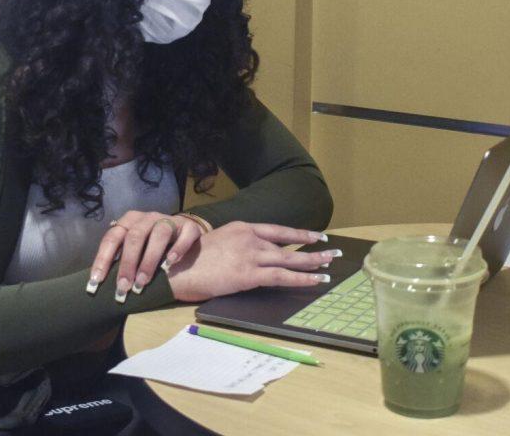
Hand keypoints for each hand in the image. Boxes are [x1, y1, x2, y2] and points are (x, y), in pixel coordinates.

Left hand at [87, 211, 204, 301]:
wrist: (184, 235)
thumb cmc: (151, 245)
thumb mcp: (134, 249)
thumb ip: (121, 259)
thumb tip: (101, 283)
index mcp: (129, 222)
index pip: (112, 237)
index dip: (103, 259)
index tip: (97, 281)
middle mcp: (147, 218)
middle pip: (135, 237)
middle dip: (127, 263)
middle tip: (124, 287)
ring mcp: (169, 220)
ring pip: (159, 234)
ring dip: (149, 259)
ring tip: (143, 281)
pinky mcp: (189, 227)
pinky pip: (185, 235)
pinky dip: (177, 249)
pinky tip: (170, 264)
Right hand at [164, 222, 338, 302]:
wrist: (177, 268)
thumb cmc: (191, 258)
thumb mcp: (218, 241)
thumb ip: (238, 244)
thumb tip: (252, 254)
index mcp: (243, 228)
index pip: (278, 230)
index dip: (299, 234)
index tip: (316, 236)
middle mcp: (250, 238)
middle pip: (288, 245)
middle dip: (312, 249)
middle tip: (332, 251)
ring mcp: (251, 255)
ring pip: (289, 260)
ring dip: (312, 263)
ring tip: (329, 266)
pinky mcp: (249, 274)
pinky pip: (282, 277)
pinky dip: (301, 279)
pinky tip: (314, 280)